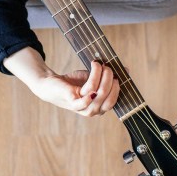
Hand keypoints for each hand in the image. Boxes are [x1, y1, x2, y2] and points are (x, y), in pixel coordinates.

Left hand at [3, 49, 120, 117]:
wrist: (51, 83)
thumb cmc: (73, 82)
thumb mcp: (93, 78)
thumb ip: (107, 76)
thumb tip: (125, 69)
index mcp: (99, 106)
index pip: (113, 101)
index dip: (118, 88)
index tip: (118, 73)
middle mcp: (92, 110)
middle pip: (107, 98)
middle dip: (110, 80)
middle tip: (107, 66)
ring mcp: (81, 108)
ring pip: (98, 95)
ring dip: (101, 78)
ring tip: (98, 64)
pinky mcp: (71, 102)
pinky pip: (84, 101)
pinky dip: (90, 94)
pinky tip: (93, 84)